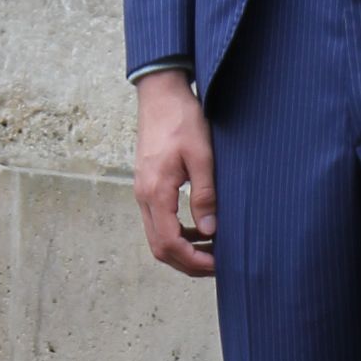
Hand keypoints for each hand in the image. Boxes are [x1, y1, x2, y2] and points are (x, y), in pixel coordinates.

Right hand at [134, 68, 217, 275]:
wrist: (161, 95)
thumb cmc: (182, 120)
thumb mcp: (202, 155)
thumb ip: (204, 195)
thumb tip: (210, 231)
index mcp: (156, 192)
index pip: (170, 243)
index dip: (193, 260)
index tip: (217, 264)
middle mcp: (143, 196)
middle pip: (160, 247)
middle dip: (187, 263)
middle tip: (217, 265)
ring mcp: (142, 192)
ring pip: (157, 237)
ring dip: (182, 251)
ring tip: (211, 251)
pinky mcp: (147, 187)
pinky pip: (158, 222)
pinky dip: (177, 235)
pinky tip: (199, 231)